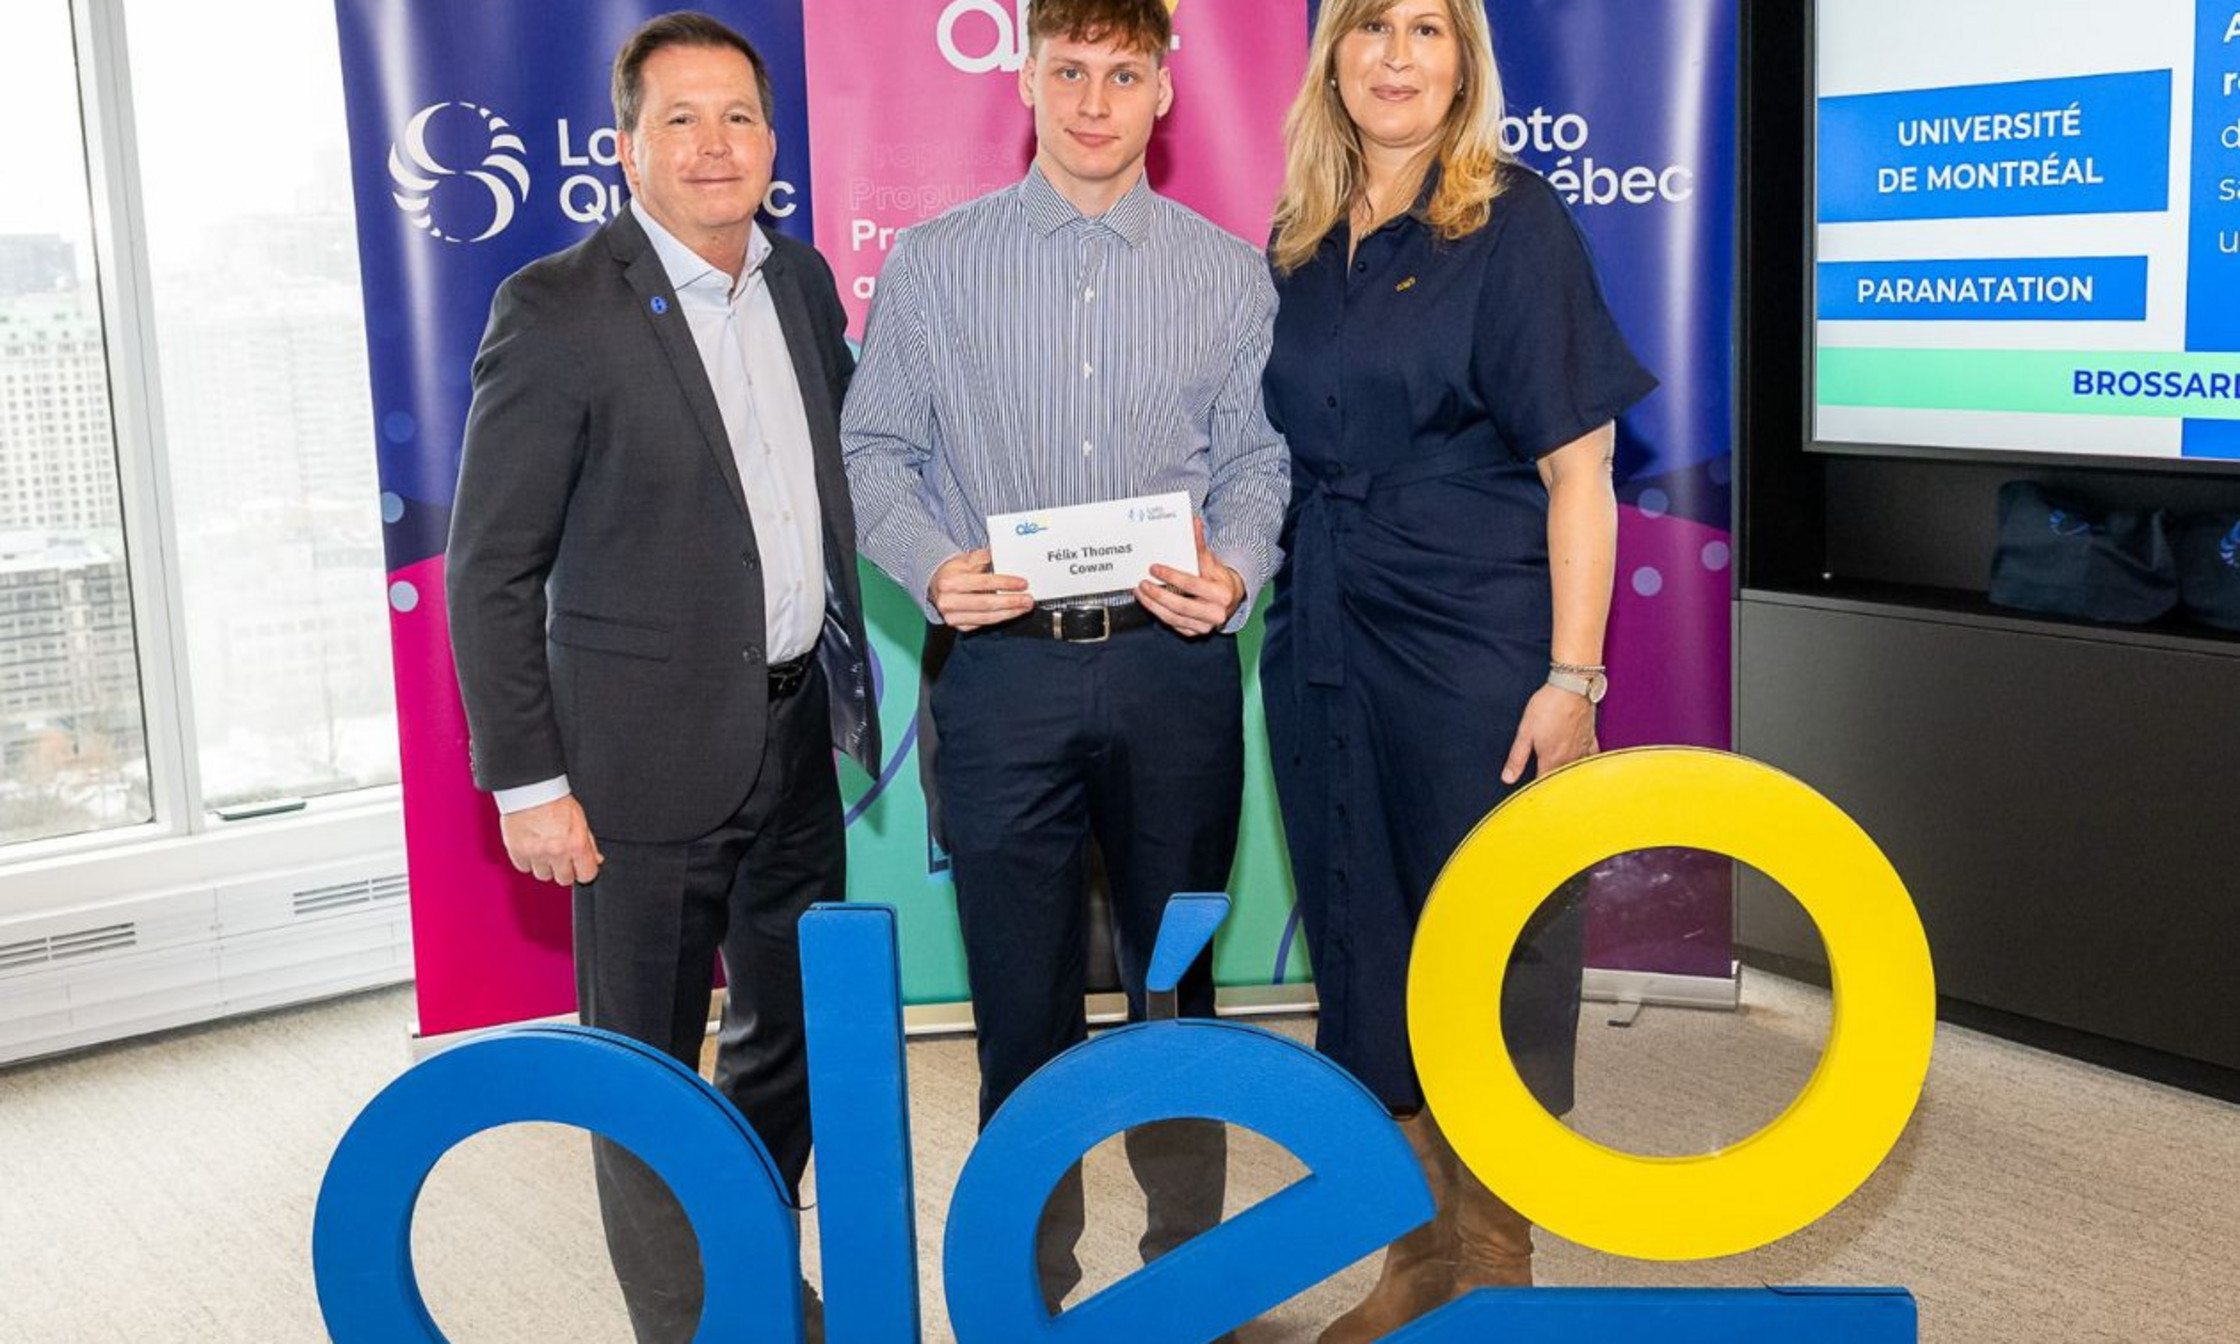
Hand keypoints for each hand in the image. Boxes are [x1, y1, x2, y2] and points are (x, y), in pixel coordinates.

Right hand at [499, 794, 603, 886]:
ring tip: (544, 848)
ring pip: (543, 876)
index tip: (579, 866)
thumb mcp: (580, 820)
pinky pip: (524, 868)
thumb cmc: (556, 800)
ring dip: (545, 866)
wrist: (531, 789)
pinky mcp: (517, 852)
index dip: (583, 871)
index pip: (586, 876)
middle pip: (564, 880)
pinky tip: (531, 847)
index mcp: (576, 844)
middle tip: (560, 855)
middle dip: (564, 870)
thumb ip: (589, 843)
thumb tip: (596, 860)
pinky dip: (527, 861)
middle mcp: (557, 852)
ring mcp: (536, 854)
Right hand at [928, 548, 1033, 630]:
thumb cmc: (954, 572)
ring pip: (987, 617)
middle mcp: (948, 601)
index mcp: (950, 582)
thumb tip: (1004, 557)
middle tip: (1028, 599)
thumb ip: (983, 557)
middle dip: (1011, 602)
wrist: (936, 585)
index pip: (984, 582)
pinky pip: (983, 624)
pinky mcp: (958, 626)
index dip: (1005, 583)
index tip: (1022, 584)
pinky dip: (1000, 618)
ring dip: (1009, 613)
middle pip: (986, 603)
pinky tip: (1011, 612)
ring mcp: (952, 616)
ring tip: (1024, 607)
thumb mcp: (965, 559)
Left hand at [1139, 519, 1245, 637]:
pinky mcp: (1195, 632)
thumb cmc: (1218, 578)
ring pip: (1174, 618)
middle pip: (1181, 606)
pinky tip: (1149, 602)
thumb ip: (1200, 544)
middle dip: (1158, 594)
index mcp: (1222, 594)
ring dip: (1153, 605)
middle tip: (1143, 583)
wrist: (1230, 598)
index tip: (1155, 568)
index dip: (1172, 576)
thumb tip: (1193, 522)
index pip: (1192, 584)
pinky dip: (1158, 613)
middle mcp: (1215, 614)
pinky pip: (1173, 624)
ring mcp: (1205, 626)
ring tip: (1140, 592)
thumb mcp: (1211, 561)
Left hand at [1501, 683, 1598, 785]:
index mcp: (1551, 759)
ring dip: (1569, 778)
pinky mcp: (1591, 738)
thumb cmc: (1547, 706)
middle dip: (1554, 787)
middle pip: (1561, 780)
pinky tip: (1582, 768)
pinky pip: (1591, 758)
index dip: (1537, 791)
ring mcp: (1582, 749)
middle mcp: (1569, 758)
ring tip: (1564, 786)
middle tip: (1548, 793)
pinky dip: (1586, 765)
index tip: (1532, 796)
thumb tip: (1508, 779)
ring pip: (1576, 771)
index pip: (1544, 784)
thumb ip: (1517, 758)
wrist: (1572, 687)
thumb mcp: (1525, 732)